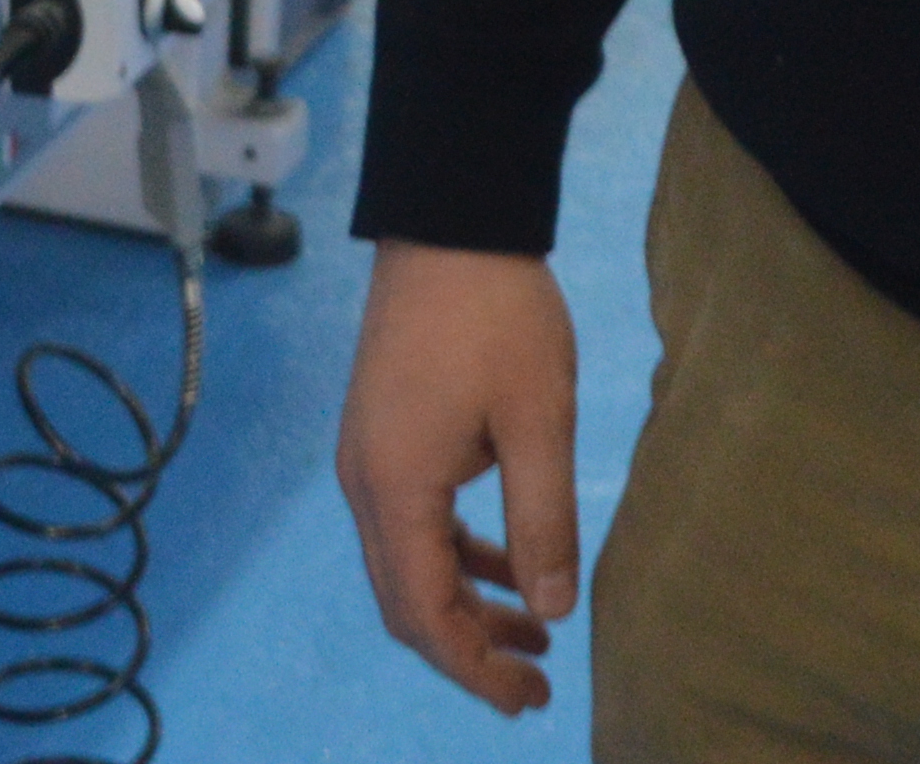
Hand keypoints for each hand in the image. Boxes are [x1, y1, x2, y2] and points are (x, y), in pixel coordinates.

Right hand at [335, 239, 584, 714]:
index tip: (528, 698)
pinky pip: (412, 522)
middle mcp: (366, 482)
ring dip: (464, 606)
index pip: (424, 612)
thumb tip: (553, 609)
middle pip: (406, 601)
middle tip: (536, 686)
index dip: (473, 668)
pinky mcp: (384, 434)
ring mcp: (369, 457)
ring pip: (408, 564)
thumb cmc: (497, 313)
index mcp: (396, 487)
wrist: (449, 221)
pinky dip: (455, 557)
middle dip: (467, 651)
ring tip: (535, 634)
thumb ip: (543, 521)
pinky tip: (507, 565)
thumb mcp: (539, 420)